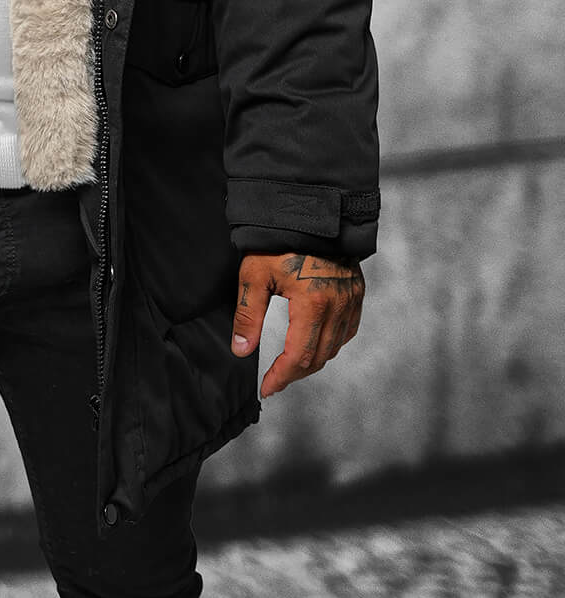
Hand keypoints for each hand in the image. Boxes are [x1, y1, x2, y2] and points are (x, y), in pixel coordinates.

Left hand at [230, 251, 364, 397]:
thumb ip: (247, 316)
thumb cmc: (278, 239)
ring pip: (335, 347)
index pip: (299, 356)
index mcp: (313, 303)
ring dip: (313, 361)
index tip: (266, 388)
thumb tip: (241, 351)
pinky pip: (348, 331)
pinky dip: (331, 344)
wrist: (310, 209)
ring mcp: (351, 299)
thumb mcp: (255, 275)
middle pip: (319, 357)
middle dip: (295, 373)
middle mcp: (338, 305)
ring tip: (290, 365)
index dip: (281, 377)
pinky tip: (315, 343)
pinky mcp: (357, 292)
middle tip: (275, 380)